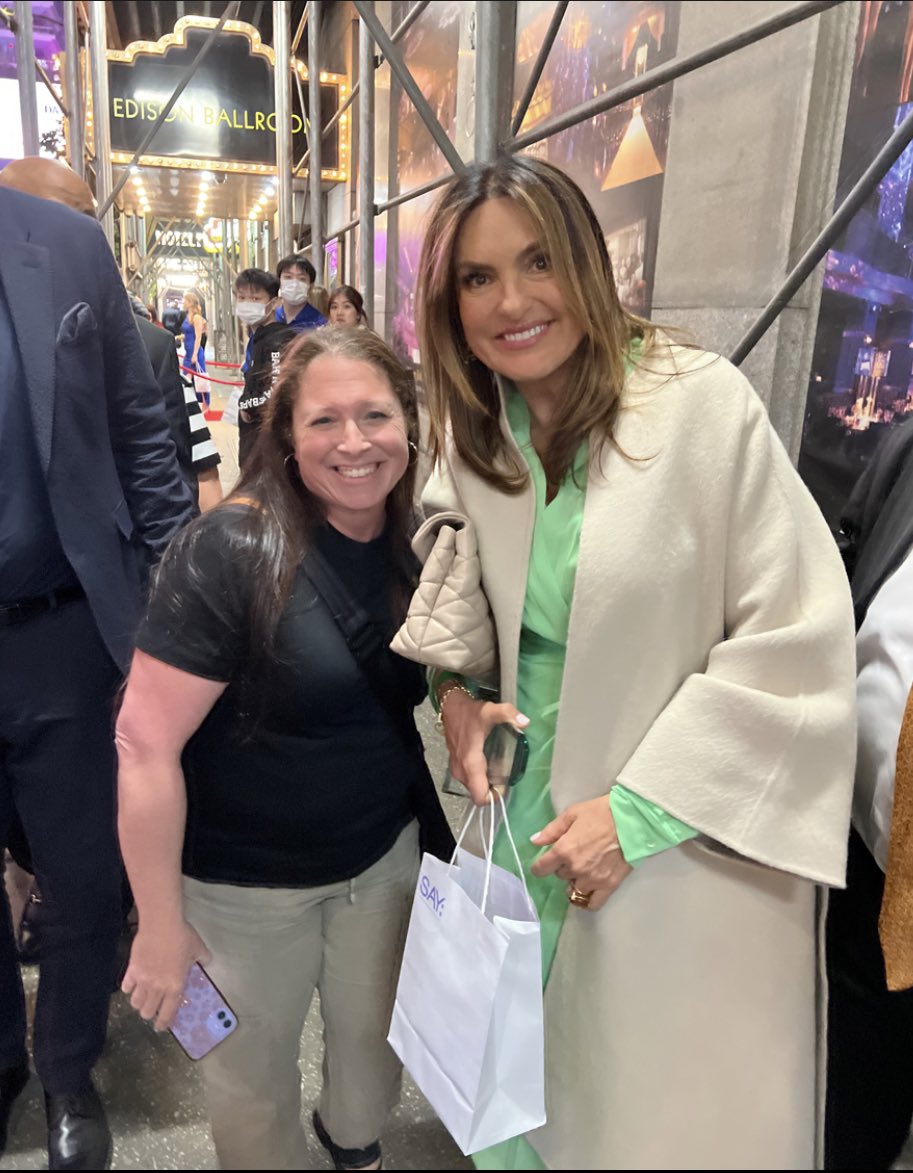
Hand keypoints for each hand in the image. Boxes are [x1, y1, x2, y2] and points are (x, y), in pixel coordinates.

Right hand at [121, 921, 211, 1030]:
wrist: (161, 925)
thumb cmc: (182, 937)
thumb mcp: (198, 948)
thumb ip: (203, 958)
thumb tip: (207, 961)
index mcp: (175, 986)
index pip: (168, 1012)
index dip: (163, 1023)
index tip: (160, 1027)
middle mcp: (157, 988)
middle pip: (147, 1012)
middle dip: (149, 1013)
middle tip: (151, 1008)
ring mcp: (142, 981)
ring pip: (135, 1003)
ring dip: (138, 1003)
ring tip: (141, 998)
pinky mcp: (131, 971)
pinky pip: (125, 987)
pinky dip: (128, 989)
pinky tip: (131, 984)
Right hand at [440, 687, 529, 805]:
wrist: (450, 707)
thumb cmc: (471, 712)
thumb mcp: (491, 710)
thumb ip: (509, 714)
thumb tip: (526, 721)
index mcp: (471, 762)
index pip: (479, 796)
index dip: (494, 797)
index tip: (505, 785)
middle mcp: (461, 770)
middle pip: (478, 793)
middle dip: (492, 789)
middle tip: (506, 775)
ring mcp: (456, 770)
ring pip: (473, 788)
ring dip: (486, 784)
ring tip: (499, 769)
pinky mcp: (455, 767)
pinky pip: (469, 781)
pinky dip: (479, 778)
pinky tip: (488, 764)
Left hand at [530, 796, 632, 906]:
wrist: (632, 819)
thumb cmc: (600, 813)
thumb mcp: (572, 814)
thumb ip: (551, 830)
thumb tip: (534, 841)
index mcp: (564, 850)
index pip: (541, 869)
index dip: (539, 866)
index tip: (542, 864)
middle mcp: (576, 869)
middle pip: (560, 876)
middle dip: (563, 867)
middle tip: (573, 855)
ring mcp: (593, 880)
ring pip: (574, 890)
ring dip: (575, 881)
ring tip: (583, 870)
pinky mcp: (609, 886)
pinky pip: (593, 904)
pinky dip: (588, 900)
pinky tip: (589, 890)